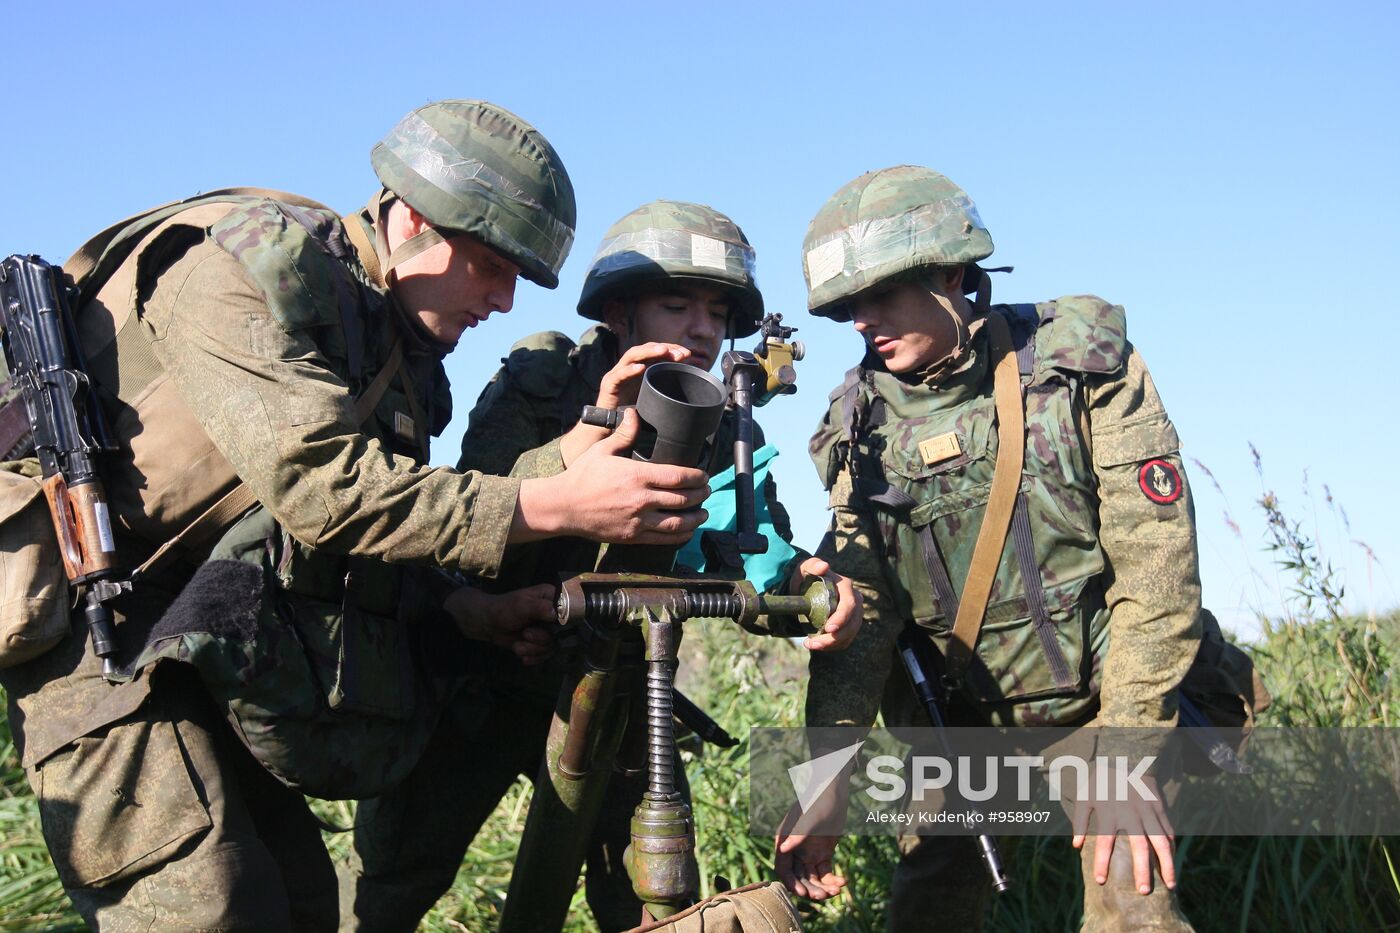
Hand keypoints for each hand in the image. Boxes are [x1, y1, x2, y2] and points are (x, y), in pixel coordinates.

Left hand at [444, 584, 557, 663]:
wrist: (488, 623)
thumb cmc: (504, 609)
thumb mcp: (521, 605)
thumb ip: (539, 608)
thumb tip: (555, 615)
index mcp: (553, 599)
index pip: (571, 611)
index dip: (564, 623)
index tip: (551, 629)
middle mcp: (555, 614)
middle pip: (562, 634)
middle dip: (542, 639)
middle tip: (525, 635)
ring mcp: (549, 629)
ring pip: (552, 646)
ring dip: (534, 649)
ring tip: (518, 646)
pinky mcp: (541, 642)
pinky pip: (545, 654)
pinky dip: (533, 657)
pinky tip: (522, 654)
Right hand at [515, 409, 709, 544]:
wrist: (563, 506)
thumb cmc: (582, 476)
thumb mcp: (602, 450)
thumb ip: (624, 434)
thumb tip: (635, 413)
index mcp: (637, 475)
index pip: (678, 477)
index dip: (697, 477)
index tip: (704, 475)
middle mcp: (641, 499)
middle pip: (683, 499)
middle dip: (701, 494)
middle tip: (707, 490)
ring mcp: (638, 520)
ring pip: (678, 522)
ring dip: (696, 517)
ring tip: (704, 512)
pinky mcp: (632, 536)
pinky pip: (663, 539)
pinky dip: (680, 535)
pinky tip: (688, 530)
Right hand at [597, 341, 691, 409]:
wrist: (611, 429)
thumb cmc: (633, 415)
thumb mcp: (654, 400)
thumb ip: (667, 392)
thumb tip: (692, 389)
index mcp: (640, 369)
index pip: (655, 352)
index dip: (671, 349)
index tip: (687, 354)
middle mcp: (628, 368)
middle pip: (645, 349)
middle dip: (663, 348)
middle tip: (680, 353)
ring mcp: (617, 374)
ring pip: (631, 355)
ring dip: (648, 351)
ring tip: (663, 351)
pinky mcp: (609, 385)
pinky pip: (618, 375)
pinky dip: (629, 370)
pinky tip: (641, 368)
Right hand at [774, 801, 846, 900]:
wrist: (834, 793)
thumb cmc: (819, 800)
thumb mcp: (810, 817)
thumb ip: (797, 834)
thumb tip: (782, 849)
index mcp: (785, 840)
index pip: (783, 868)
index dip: (791, 882)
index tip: (802, 892)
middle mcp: (794, 850)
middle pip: (799, 878)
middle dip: (810, 889)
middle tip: (824, 896)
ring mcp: (809, 853)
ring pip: (813, 878)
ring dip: (823, 887)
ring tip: (836, 890)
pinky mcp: (822, 854)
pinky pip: (826, 873)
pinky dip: (833, 880)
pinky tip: (843, 881)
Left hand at [788, 557, 862, 651]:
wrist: (806, 590)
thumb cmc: (806, 578)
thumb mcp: (805, 569)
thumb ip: (812, 565)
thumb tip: (824, 566)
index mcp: (846, 587)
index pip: (849, 605)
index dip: (841, 618)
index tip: (828, 628)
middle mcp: (855, 601)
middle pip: (852, 624)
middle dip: (835, 637)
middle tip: (815, 643)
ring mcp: (854, 615)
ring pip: (849, 635)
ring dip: (831, 644)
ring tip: (810, 645)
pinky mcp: (849, 626)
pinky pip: (845, 641)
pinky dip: (832, 647)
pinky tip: (817, 645)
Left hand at [1070, 771, 1175, 893]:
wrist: (1124, 757)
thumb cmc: (1101, 781)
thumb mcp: (1085, 797)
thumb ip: (1080, 821)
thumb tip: (1075, 846)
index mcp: (1110, 813)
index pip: (1105, 843)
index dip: (1102, 863)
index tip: (1101, 881)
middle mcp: (1131, 814)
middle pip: (1139, 846)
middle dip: (1142, 870)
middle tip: (1143, 891)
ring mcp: (1148, 812)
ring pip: (1161, 842)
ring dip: (1166, 864)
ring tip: (1170, 885)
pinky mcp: (1160, 808)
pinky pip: (1168, 831)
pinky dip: (1171, 848)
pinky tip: (1172, 863)